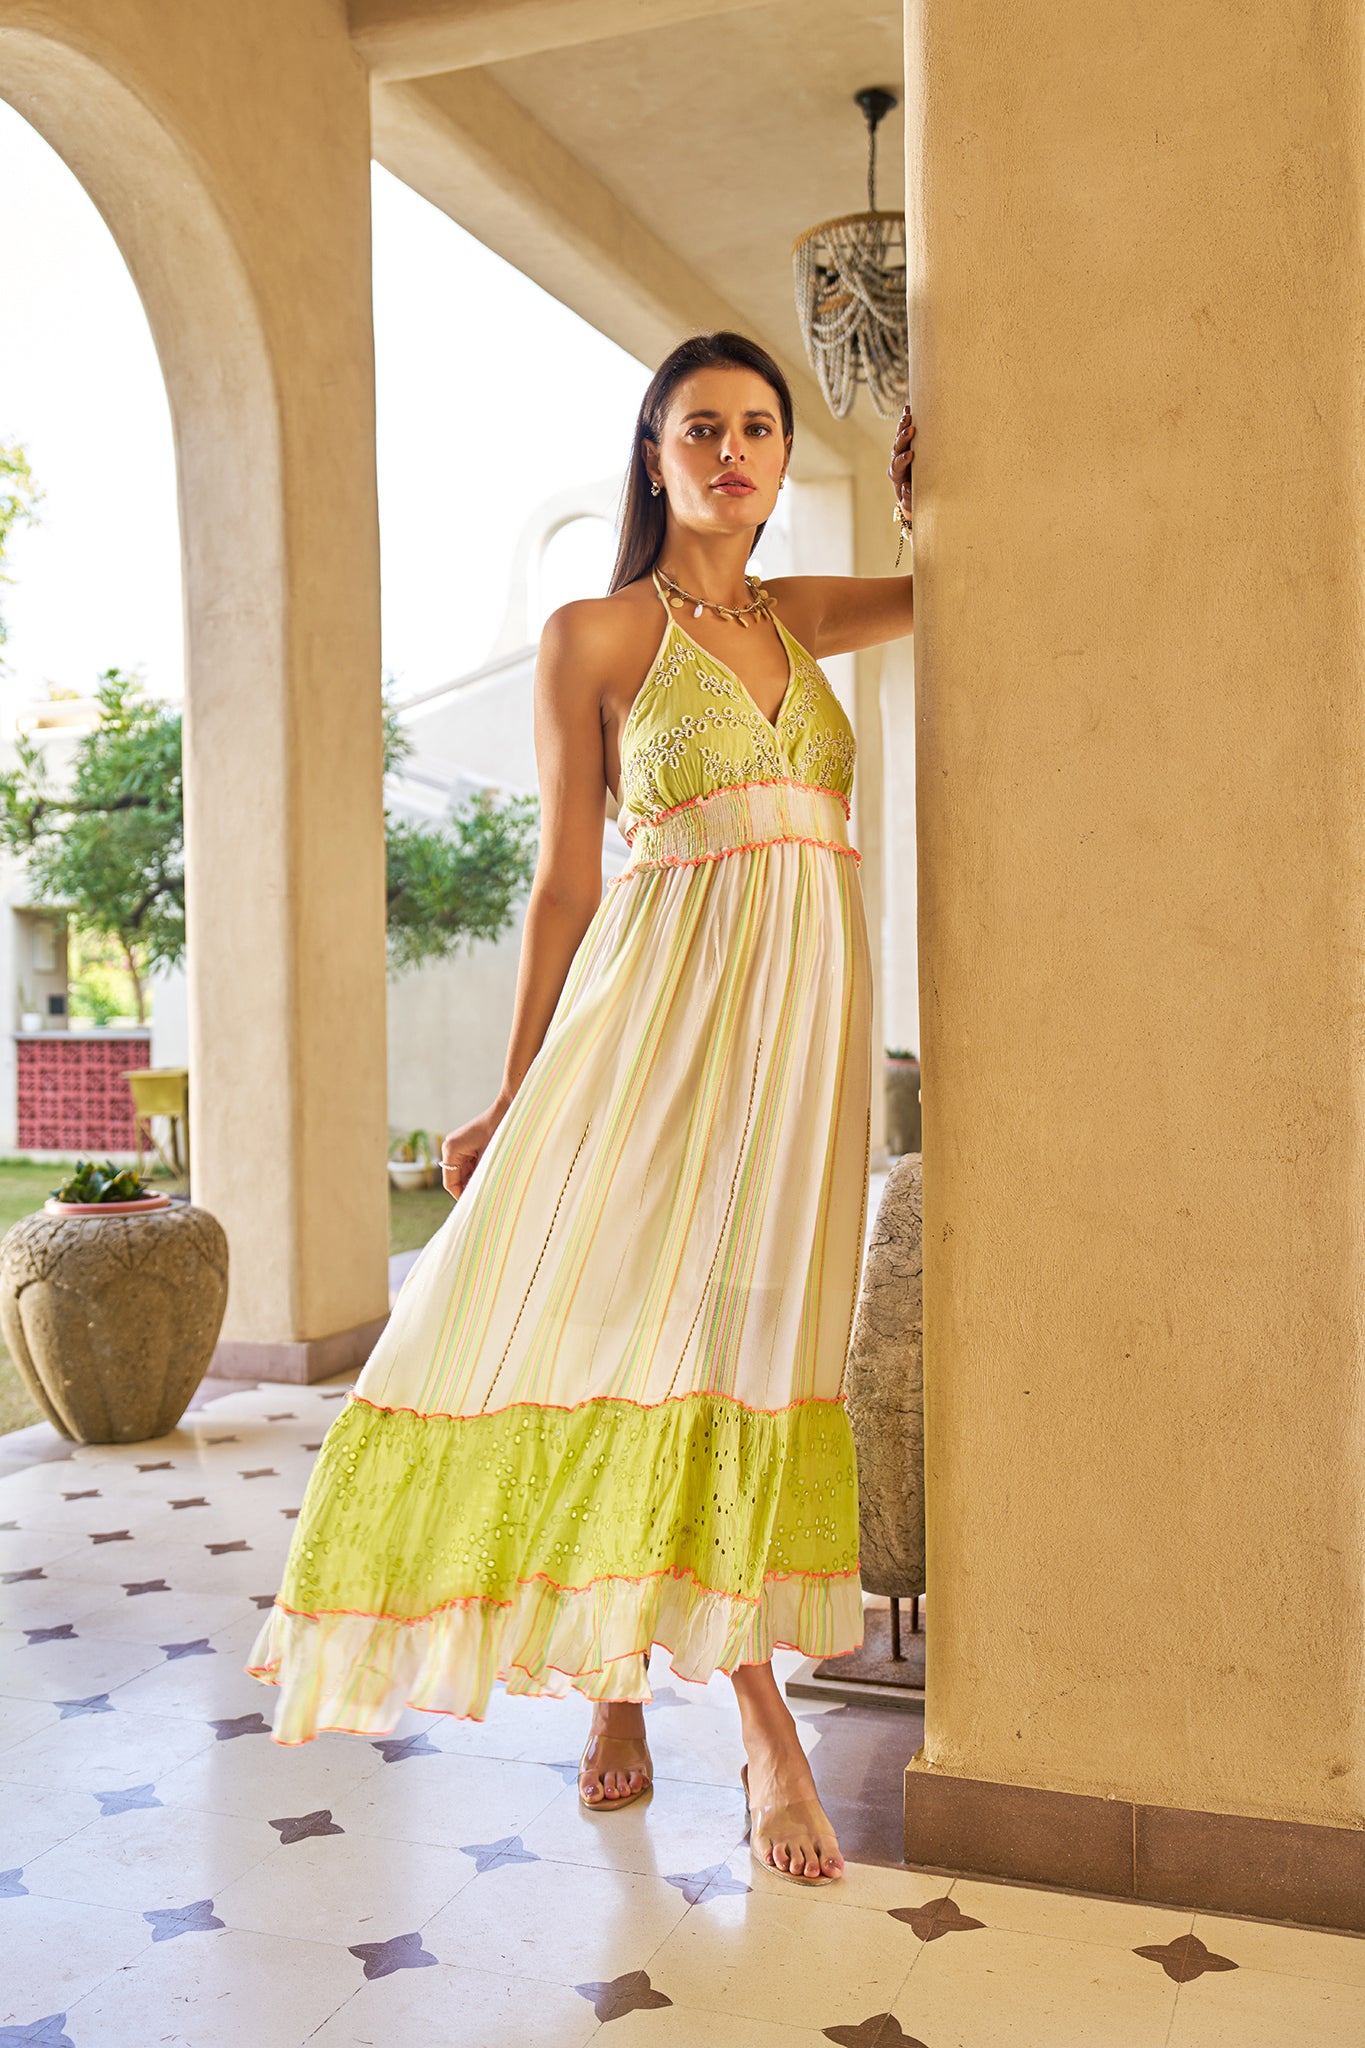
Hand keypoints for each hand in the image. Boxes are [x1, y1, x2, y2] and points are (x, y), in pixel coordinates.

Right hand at [440, 1097, 510, 1198]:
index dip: (461, 1197)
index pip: (450, 1182)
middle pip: (456, 1178)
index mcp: (451, 1149)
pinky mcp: (467, 1145)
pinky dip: (479, 1171)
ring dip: (476, 1180)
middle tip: (487, 1199)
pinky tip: (493, 1173)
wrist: (510, 1108)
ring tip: (492, 1185)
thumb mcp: (490, 1158)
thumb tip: (478, 1197)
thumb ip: (479, 1177)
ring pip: (464, 1173)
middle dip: (470, 1188)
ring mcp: (458, 1145)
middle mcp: (450, 1147)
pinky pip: (470, 1164)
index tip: (476, 1207)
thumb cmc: (500, 1130)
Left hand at [888, 404, 914, 525]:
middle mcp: (897, 461)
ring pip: (900, 437)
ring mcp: (902, 451)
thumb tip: (905, 488)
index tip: (910, 455)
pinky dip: (907, 419)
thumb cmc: (918, 500)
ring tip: (908, 414)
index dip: (902, 460)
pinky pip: (906, 430)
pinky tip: (909, 407)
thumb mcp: (913, 504)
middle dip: (903, 439)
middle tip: (910, 430)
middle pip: (896, 448)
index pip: (896, 466)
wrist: (919, 495)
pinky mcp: (908, 444)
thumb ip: (909, 499)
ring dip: (904, 425)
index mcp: (897, 476)